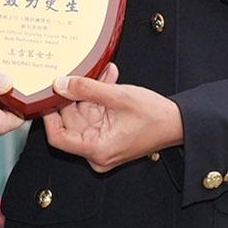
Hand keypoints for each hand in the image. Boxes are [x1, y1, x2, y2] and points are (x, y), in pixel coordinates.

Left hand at [43, 69, 181, 172]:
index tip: (49, 96)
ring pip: (84, 115)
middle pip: (71, 122)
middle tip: (79, 75)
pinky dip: (99, 98)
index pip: (58, 138)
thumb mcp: (118, 97)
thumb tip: (60, 84)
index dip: (50, 115)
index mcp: (97, 150)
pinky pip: (96, 115)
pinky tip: (107, 81)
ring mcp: (102, 144)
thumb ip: (86, 89)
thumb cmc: (155, 118)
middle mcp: (97, 152)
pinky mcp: (108, 136)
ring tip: (103, 75)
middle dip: (76, 96)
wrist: (178, 124)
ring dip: (90, 92)